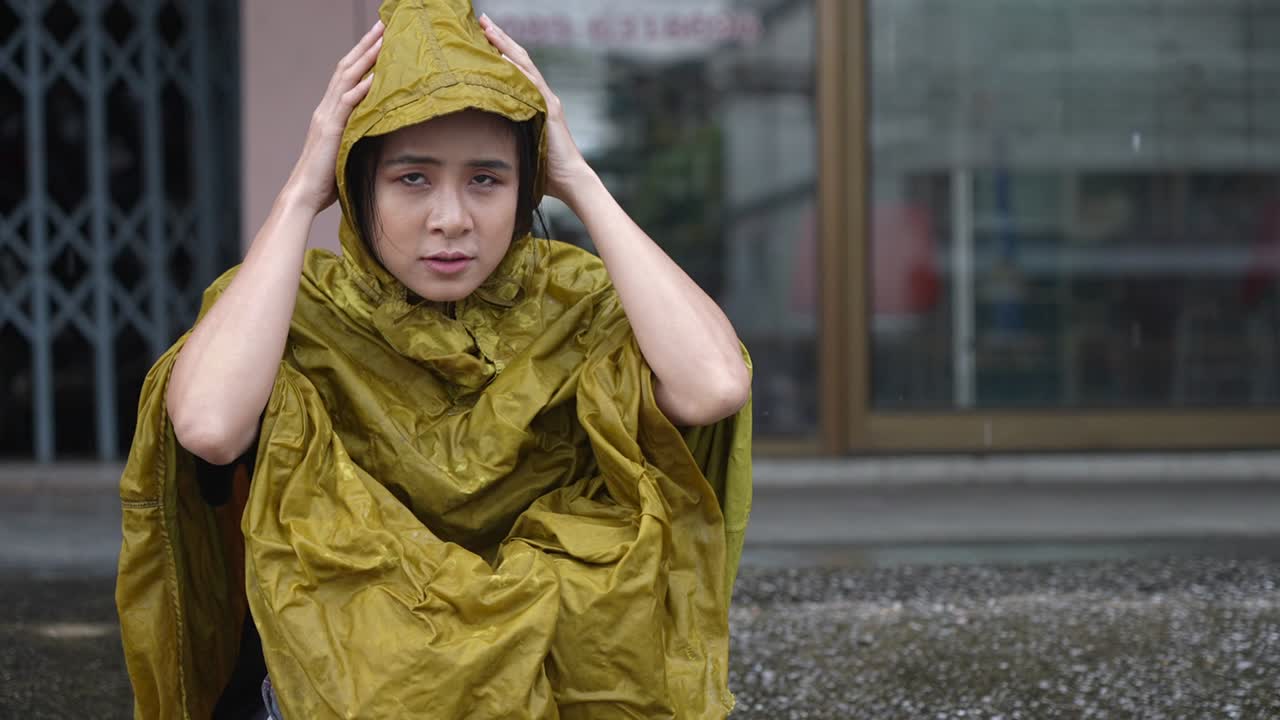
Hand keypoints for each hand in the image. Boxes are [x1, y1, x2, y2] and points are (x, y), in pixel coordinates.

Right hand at [284, 20, 383, 213]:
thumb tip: (381, 133)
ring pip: (347, 77)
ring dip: (366, 56)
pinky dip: (362, 87)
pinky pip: (348, 103)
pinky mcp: (331, 129)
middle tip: (384, 24)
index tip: (380, 38)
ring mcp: (327, 116)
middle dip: (366, 44)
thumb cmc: (326, 179)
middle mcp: (327, 108)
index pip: (347, 75)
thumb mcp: (347, 151)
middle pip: (347, 67)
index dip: (363, 55)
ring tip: (383, 37)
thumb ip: (359, 137)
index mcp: (330, 112)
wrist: (304, 194)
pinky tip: (376, 75)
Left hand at [479, 14, 595, 201]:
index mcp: (536, 103)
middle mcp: (543, 97)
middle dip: (500, 38)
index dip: (501, 50)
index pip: (516, 70)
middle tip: (483, 20)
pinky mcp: (550, 111)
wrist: (570, 181)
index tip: (483, 35)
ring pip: (524, 66)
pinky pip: (531, 85)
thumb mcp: (520, 146)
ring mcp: (548, 102)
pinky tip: (501, 57)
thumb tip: (480, 136)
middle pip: (519, 60)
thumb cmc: (545, 170)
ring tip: (488, 28)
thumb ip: (506, 135)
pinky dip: (516, 70)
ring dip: (505, 46)